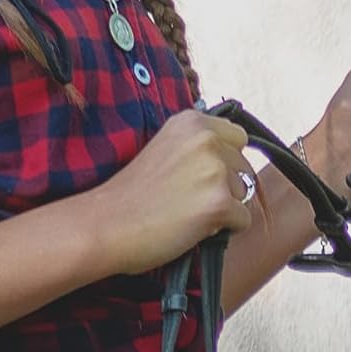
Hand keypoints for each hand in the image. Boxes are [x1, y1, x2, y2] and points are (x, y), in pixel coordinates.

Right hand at [88, 109, 258, 275]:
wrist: (106, 224)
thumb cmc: (130, 194)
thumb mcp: (165, 148)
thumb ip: (197, 146)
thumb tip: (234, 161)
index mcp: (192, 121)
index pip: (238, 137)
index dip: (224, 161)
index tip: (199, 176)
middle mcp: (207, 139)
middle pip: (244, 168)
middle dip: (226, 186)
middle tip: (186, 199)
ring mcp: (215, 169)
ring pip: (244, 195)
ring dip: (223, 208)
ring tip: (185, 212)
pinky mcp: (219, 202)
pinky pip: (242, 220)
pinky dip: (223, 230)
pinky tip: (191, 227)